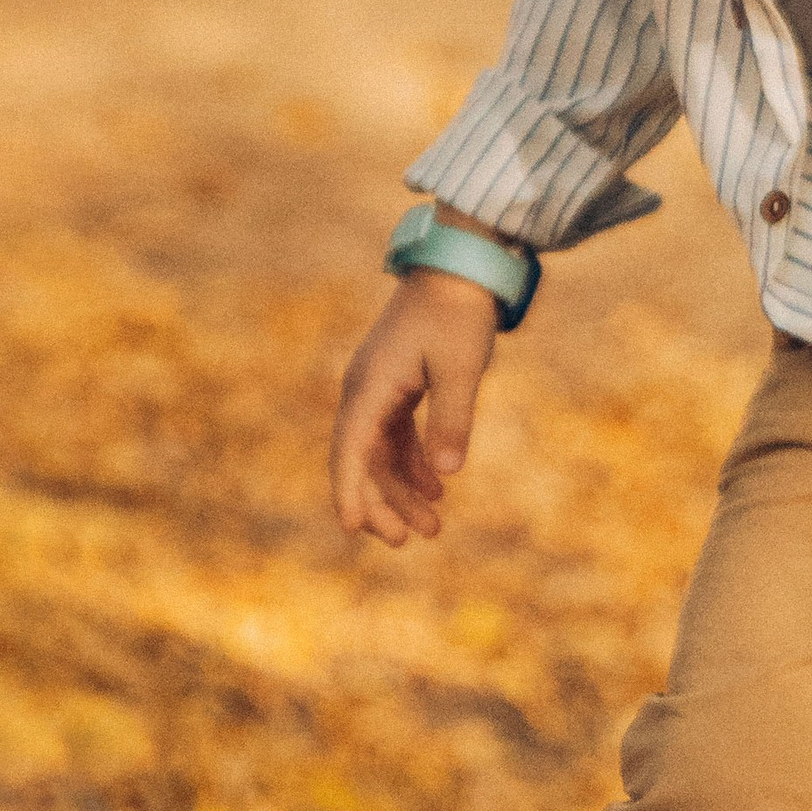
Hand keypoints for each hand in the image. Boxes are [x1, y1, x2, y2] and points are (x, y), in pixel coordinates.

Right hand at [331, 272, 498, 543]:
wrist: (460, 268)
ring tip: (431, 527)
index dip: (350, 491)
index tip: (352, 528)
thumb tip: (445, 476)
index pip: (351, 449)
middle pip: (361, 459)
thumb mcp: (461, 368)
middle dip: (381, 504)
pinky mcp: (397, 385)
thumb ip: (452, 420)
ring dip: (401, 489)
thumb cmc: (458, 314)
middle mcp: (365, 390)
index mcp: (371, 386)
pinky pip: (397, 435)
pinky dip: (414, 463)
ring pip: (380, 452)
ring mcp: (380, 387)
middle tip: (407, 542)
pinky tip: (436, 490)